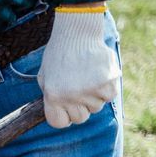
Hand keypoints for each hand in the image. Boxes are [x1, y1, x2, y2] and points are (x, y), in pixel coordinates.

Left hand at [37, 8, 119, 128]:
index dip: (64, 117)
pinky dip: (107, 88)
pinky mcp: (107, 81)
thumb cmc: (59, 55)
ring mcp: (90, 89)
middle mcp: (71, 96)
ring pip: (96, 107)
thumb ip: (52, 98)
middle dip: (81, 107)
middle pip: (80, 118)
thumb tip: (62, 116)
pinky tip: (100, 75)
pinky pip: (110, 96)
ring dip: (94, 96)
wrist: (76, 34)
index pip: (59, 122)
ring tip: (88, 77)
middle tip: (80, 90)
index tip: (68, 109)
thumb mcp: (45, 78)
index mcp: (53, 96)